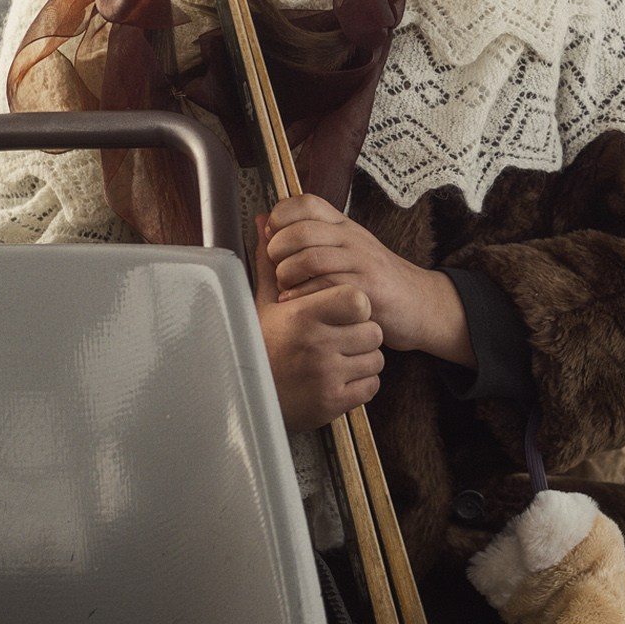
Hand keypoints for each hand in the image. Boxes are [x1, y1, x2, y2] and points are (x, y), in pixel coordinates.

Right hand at [252, 231, 381, 431]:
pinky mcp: (336, 402)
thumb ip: (271, 264)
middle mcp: (317, 345)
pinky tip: (337, 380)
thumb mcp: (262, 305)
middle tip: (339, 338)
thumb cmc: (261, 347)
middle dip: (360, 334)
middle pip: (372, 331)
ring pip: (375, 359)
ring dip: (362, 359)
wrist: (249, 399)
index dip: (355, 305)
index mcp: (302, 316)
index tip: (341, 311)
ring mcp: (328, 376)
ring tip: (335, 359)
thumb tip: (264, 220)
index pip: (357, 300)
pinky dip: (360, 384)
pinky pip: (371, 385)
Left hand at [261, 195, 467, 362]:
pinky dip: (303, 296)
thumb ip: (309, 237)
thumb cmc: (376, 281)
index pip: (304, 203)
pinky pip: (326, 287)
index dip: (280, 217)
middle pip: (300, 231)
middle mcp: (352, 238)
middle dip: (278, 251)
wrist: (420, 304)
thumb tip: (263, 220)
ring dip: (288, 275)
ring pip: (310, 259)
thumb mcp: (346, 249)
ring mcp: (361, 263)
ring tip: (286, 287)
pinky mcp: (367, 289)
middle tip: (278, 267)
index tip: (274, 238)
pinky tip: (297, 302)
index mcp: (344, 225)